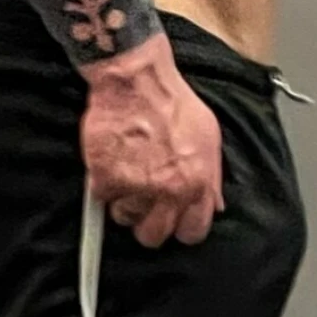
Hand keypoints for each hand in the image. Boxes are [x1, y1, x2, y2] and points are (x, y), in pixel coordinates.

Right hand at [80, 37, 223, 247]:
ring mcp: (137, 188)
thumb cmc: (172, 102)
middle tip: (143, 199)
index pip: (193, 232)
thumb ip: (211, 176)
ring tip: (127, 171)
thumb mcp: (208, 137)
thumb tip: (214, 205)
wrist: (136, 80)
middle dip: (147, 221)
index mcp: (198, 184)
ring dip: (123, 200)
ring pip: (125, 218)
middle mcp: (169, 191)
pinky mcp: (107, 180)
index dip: (180, 226)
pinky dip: (102, 182)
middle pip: (154, 236)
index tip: (171, 218)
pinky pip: (101, 197)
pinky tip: (113, 160)